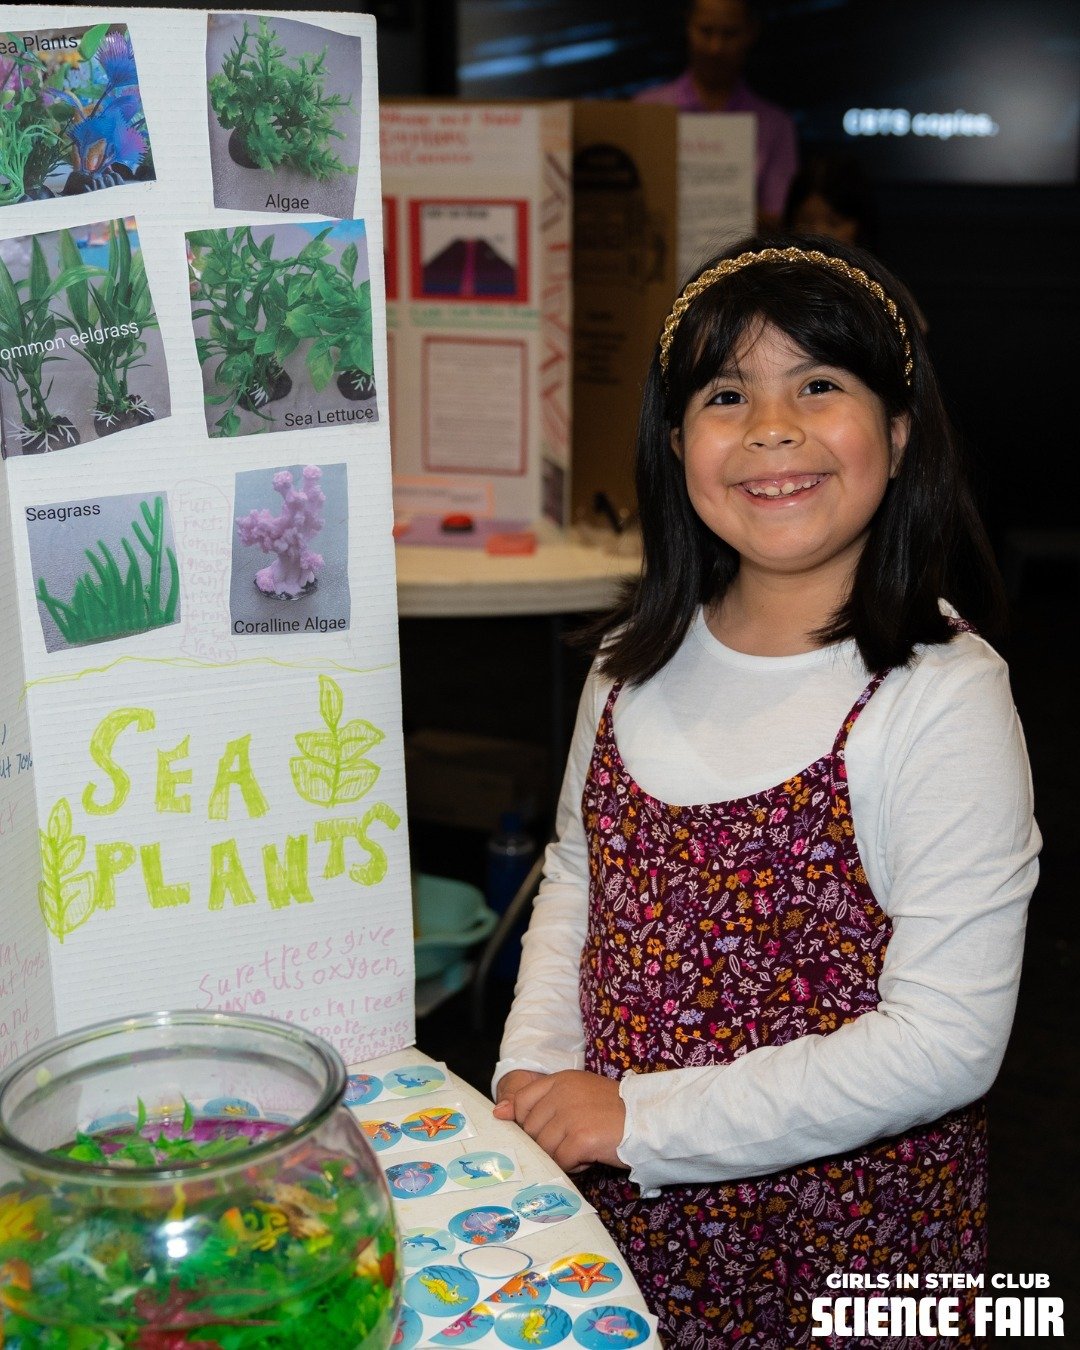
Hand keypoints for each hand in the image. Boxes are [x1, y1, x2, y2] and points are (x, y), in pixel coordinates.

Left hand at [495, 1069, 626, 1172]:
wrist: (649, 1118)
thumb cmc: (613, 1110)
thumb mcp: (575, 1095)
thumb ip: (537, 1102)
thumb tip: (497, 1113)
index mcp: (560, 1079)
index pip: (522, 1102)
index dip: (529, 1123)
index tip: (546, 1131)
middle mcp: (562, 1093)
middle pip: (532, 1131)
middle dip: (551, 1142)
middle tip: (576, 1139)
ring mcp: (571, 1115)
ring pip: (545, 1148)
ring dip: (563, 1155)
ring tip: (586, 1147)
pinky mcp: (581, 1138)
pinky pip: (562, 1161)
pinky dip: (575, 1165)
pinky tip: (591, 1156)